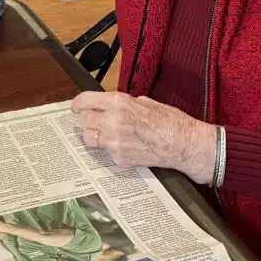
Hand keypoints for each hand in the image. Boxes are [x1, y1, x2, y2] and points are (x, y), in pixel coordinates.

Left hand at [71, 92, 216, 184]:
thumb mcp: (144, 102)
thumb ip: (123, 104)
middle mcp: (112, 121)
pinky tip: (124, 145)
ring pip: (89, 138)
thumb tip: (110, 106)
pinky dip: (110, 149)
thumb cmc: (169, 120)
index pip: (85, 101)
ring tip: (106, 133)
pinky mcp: (119, 158)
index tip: (77, 107)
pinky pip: (105, 152)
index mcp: (119, 103)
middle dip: (88, 120)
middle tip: (94, 120)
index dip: (78, 104)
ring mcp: (114, 142)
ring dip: (94, 135)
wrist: (183, 144)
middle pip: (84, 121)